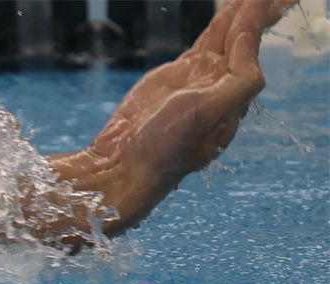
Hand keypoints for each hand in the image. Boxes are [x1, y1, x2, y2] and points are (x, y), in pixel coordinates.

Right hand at [54, 0, 297, 233]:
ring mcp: (199, 77)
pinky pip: (205, 40)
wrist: (125, 162)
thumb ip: (240, 79)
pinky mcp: (177, 74)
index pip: (251, 49)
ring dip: (241, 12)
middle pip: (244, 38)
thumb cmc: (167, 147)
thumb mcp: (209, 115)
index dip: (257, 22)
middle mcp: (221, 83)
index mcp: (234, 95)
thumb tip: (246, 39)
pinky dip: (219, 23)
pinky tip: (230, 9)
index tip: (262, 2)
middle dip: (258, 12)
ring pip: (226, 35)